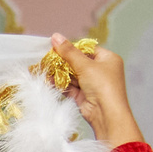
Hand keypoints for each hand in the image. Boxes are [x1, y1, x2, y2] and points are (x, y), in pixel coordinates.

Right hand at [52, 35, 141, 150]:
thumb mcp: (85, 65)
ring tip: (45, 69)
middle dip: (62, 62)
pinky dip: (60, 84)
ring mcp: (92, 84)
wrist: (106, 114)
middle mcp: (101, 71)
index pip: (87, 49)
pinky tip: (48, 80)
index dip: (72, 48)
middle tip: (47, 59)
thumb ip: (69, 52)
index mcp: (108, 59)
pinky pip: (70, 87)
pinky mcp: (84, 96)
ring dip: (59, 74)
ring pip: (72, 76)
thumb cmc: (103, 86)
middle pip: (78, 62)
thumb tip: (55, 36)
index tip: (56, 47)